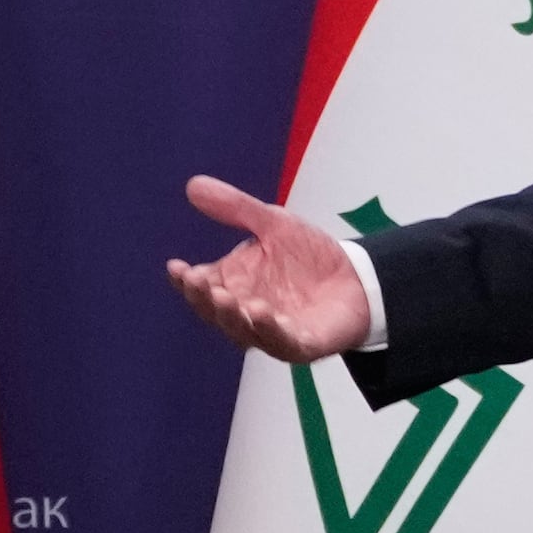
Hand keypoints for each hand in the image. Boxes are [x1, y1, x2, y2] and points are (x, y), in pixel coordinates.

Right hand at [165, 174, 371, 362]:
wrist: (357, 276)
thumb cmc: (308, 254)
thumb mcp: (273, 223)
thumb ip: (236, 208)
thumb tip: (193, 186)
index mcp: (233, 284)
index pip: (201, 286)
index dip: (186, 280)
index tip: (176, 267)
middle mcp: (245, 312)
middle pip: (215, 312)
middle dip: (203, 299)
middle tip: (197, 282)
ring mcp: (271, 332)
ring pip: (242, 331)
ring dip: (231, 316)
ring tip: (224, 297)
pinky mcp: (300, 345)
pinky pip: (280, 342)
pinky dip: (268, 330)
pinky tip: (259, 312)